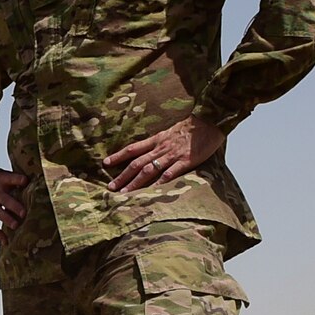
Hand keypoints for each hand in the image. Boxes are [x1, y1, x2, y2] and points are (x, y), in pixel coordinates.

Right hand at [0, 166, 28, 243]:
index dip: (18, 179)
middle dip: (14, 206)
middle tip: (23, 213)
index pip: (10, 178)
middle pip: (4, 199)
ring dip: (6, 219)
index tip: (25, 181)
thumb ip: (14, 181)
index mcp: (0, 180)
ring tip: (15, 226)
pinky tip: (5, 241)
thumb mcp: (1, 175)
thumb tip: (34, 188)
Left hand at [105, 117, 224, 191]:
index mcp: (156, 140)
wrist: (209, 121)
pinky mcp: (186, 160)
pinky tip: (153, 191)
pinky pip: (171, 172)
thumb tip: (147, 152)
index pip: (133, 149)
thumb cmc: (191, 128)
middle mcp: (161, 148)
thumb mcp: (169, 132)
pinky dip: (161, 181)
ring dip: (135, 183)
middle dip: (122, 177)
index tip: (105, 163)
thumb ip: (158, 142)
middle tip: (110, 187)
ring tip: (125, 194)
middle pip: (137, 164)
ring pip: (149, 170)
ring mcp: (173, 155)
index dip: (118, 156)